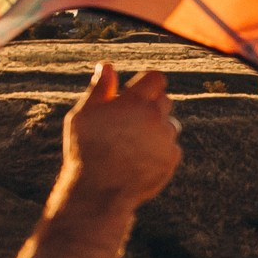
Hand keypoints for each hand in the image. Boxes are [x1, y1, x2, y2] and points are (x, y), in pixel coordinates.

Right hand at [60, 64, 181, 210]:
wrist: (99, 190)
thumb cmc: (86, 149)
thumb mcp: (85, 114)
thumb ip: (100, 89)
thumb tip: (107, 66)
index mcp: (135, 101)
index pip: (156, 79)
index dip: (148, 84)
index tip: (137, 94)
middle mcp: (156, 117)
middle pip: (164, 101)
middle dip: (150, 106)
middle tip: (129, 122)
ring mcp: (166, 139)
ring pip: (170, 125)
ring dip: (157, 130)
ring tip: (132, 145)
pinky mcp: (172, 159)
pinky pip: (171, 148)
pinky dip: (160, 152)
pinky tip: (140, 161)